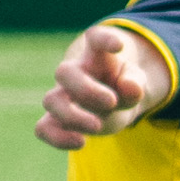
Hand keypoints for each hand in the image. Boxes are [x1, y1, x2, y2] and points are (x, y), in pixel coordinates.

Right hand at [34, 24, 159, 149]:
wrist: (115, 103)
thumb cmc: (123, 85)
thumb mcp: (136, 82)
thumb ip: (135, 83)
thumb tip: (130, 88)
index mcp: (96, 55)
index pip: (95, 38)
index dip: (104, 39)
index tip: (119, 46)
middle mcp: (74, 73)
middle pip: (64, 73)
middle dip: (87, 90)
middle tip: (112, 102)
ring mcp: (63, 97)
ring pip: (51, 101)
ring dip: (73, 116)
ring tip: (98, 126)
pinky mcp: (58, 120)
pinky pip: (43, 128)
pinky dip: (57, 138)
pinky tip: (81, 143)